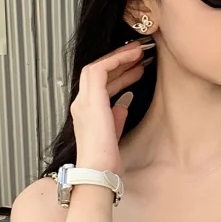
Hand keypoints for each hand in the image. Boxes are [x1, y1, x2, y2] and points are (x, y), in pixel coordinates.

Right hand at [70, 39, 154, 174]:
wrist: (99, 170)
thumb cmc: (106, 161)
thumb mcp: (114, 135)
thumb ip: (116, 119)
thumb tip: (122, 106)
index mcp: (86, 113)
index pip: (101, 86)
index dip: (119, 74)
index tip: (136, 68)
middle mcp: (81, 104)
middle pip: (98, 73)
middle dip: (119, 62)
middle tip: (139, 55)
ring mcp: (83, 100)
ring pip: (97, 67)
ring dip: (118, 57)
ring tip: (139, 51)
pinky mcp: (90, 99)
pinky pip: (99, 70)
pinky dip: (116, 60)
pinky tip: (132, 57)